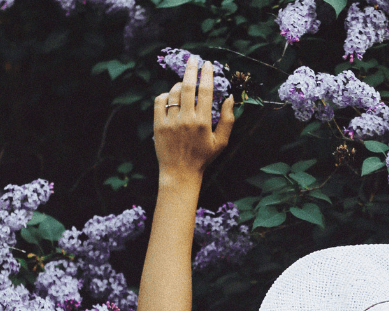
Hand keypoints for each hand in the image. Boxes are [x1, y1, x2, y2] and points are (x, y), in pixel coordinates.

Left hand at [153, 57, 234, 181]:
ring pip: (174, 93)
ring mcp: (170, 122)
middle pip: (188, 86)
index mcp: (203, 122)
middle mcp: (186, 119)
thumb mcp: (221, 141)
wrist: (180, 173)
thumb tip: (229, 98)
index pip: (205, 91)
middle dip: (191, 69)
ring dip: (180, 84)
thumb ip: (228, 119)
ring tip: (185, 84)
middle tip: (194, 59)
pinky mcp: (158, 125)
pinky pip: (160, 101)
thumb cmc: (203, 157)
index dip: (207, 75)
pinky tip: (171, 97)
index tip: (208, 64)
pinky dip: (165, 95)